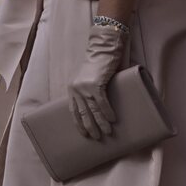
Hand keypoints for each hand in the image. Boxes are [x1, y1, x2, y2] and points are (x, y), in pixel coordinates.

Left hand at [67, 24, 127, 139]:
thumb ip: (91, 92)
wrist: (103, 47)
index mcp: (72, 88)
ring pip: (93, 110)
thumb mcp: (90, 79)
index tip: (84, 133)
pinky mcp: (96, 84)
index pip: (73, 110)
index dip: (78, 123)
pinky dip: (107, 112)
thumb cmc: (99, 63)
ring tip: (107, 132)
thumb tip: (100, 107)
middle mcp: (76, 89)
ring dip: (100, 123)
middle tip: (96, 137)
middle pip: (82, 113)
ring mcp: (85, 87)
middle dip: (89, 127)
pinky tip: (112, 119)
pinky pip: (102, 103)